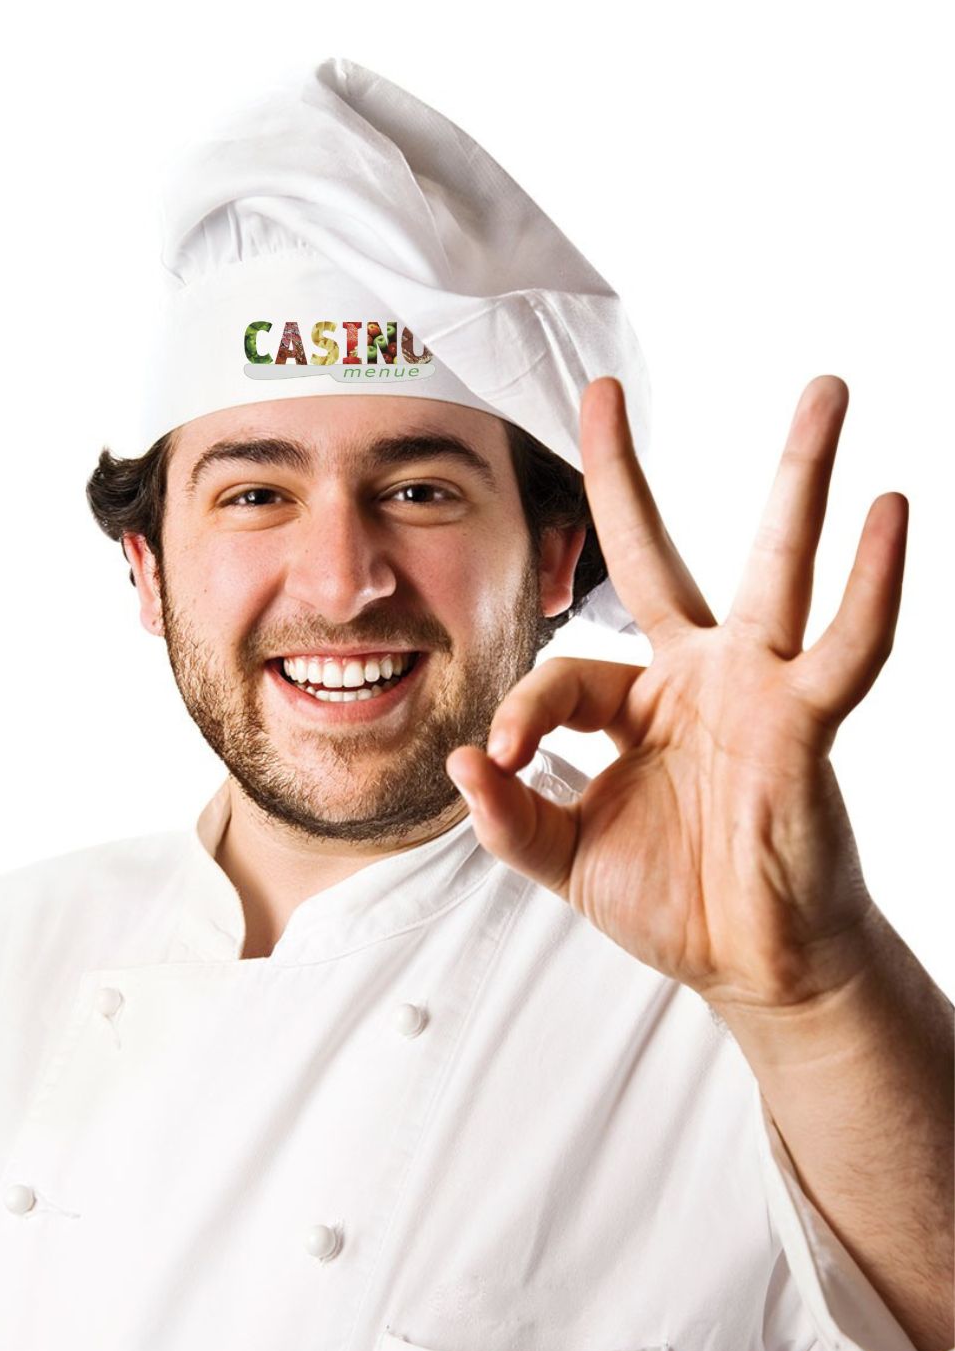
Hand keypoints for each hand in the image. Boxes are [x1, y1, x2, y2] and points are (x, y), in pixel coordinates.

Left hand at [444, 375, 906, 1013]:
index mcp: (634, 701)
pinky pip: (847, 644)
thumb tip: (461, 764)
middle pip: (657, 551)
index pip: (562, 675)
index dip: (525, 715)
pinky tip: (890, 512)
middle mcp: (696, 675)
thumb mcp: (564, 858)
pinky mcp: (807, 720)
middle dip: (624, 472)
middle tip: (602, 386)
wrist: (755, 964)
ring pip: (776, 564)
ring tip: (826, 391)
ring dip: (799, 477)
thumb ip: (509, 817)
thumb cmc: (673, 901)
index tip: (503, 763)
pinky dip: (873, 583)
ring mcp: (757, 687)